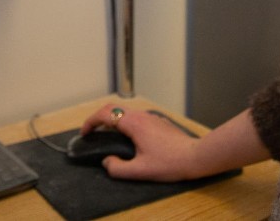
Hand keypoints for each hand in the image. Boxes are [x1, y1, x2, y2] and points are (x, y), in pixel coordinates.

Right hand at [78, 104, 207, 181]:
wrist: (195, 156)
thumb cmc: (169, 163)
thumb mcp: (140, 171)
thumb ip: (118, 168)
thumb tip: (107, 161)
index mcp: (133, 123)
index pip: (105, 114)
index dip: (90, 122)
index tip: (85, 133)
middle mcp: (140, 115)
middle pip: (113, 108)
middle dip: (99, 118)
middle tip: (92, 132)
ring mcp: (151, 117)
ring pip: (125, 111)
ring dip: (112, 120)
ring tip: (108, 136)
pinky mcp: (158, 122)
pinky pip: (136, 117)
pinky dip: (125, 122)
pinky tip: (129, 138)